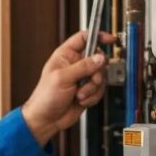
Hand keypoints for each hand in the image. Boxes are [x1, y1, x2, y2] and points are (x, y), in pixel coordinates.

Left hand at [21, 30, 114, 145]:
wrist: (46, 119)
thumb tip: (100, 57)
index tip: (110, 40)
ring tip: (80, 95)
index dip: (98, 36)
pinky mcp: (87, 90)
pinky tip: (81, 101)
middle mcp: (75, 64)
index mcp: (65, 55)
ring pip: (100, 76)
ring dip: (92, 88)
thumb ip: (83, 66)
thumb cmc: (45, 97)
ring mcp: (82, 78)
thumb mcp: (63, 78)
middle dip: (96, 72)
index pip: (84, 38)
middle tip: (89, 80)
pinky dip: (92, 97)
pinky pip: (100, 90)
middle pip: (98, 58)